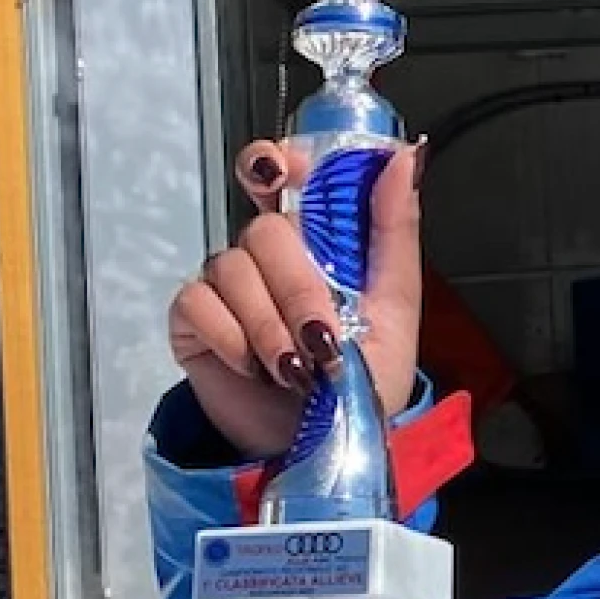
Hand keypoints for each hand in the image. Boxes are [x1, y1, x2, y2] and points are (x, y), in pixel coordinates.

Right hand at [168, 138, 426, 459]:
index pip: (282, 173)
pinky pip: (198, 304)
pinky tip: (256, 369)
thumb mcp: (396, 303)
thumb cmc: (366, 374)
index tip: (284, 173)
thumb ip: (395, 228)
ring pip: (232, 268)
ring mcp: (228, 283)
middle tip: (323, 338)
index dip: (276, 162)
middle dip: (298, 289)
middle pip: (265, 230)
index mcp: (316, 240)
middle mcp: (268, 254)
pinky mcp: (194, 319)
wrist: (330, 441)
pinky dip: (233, 339)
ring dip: (270, 326)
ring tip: (297, 370)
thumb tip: (404, 157)